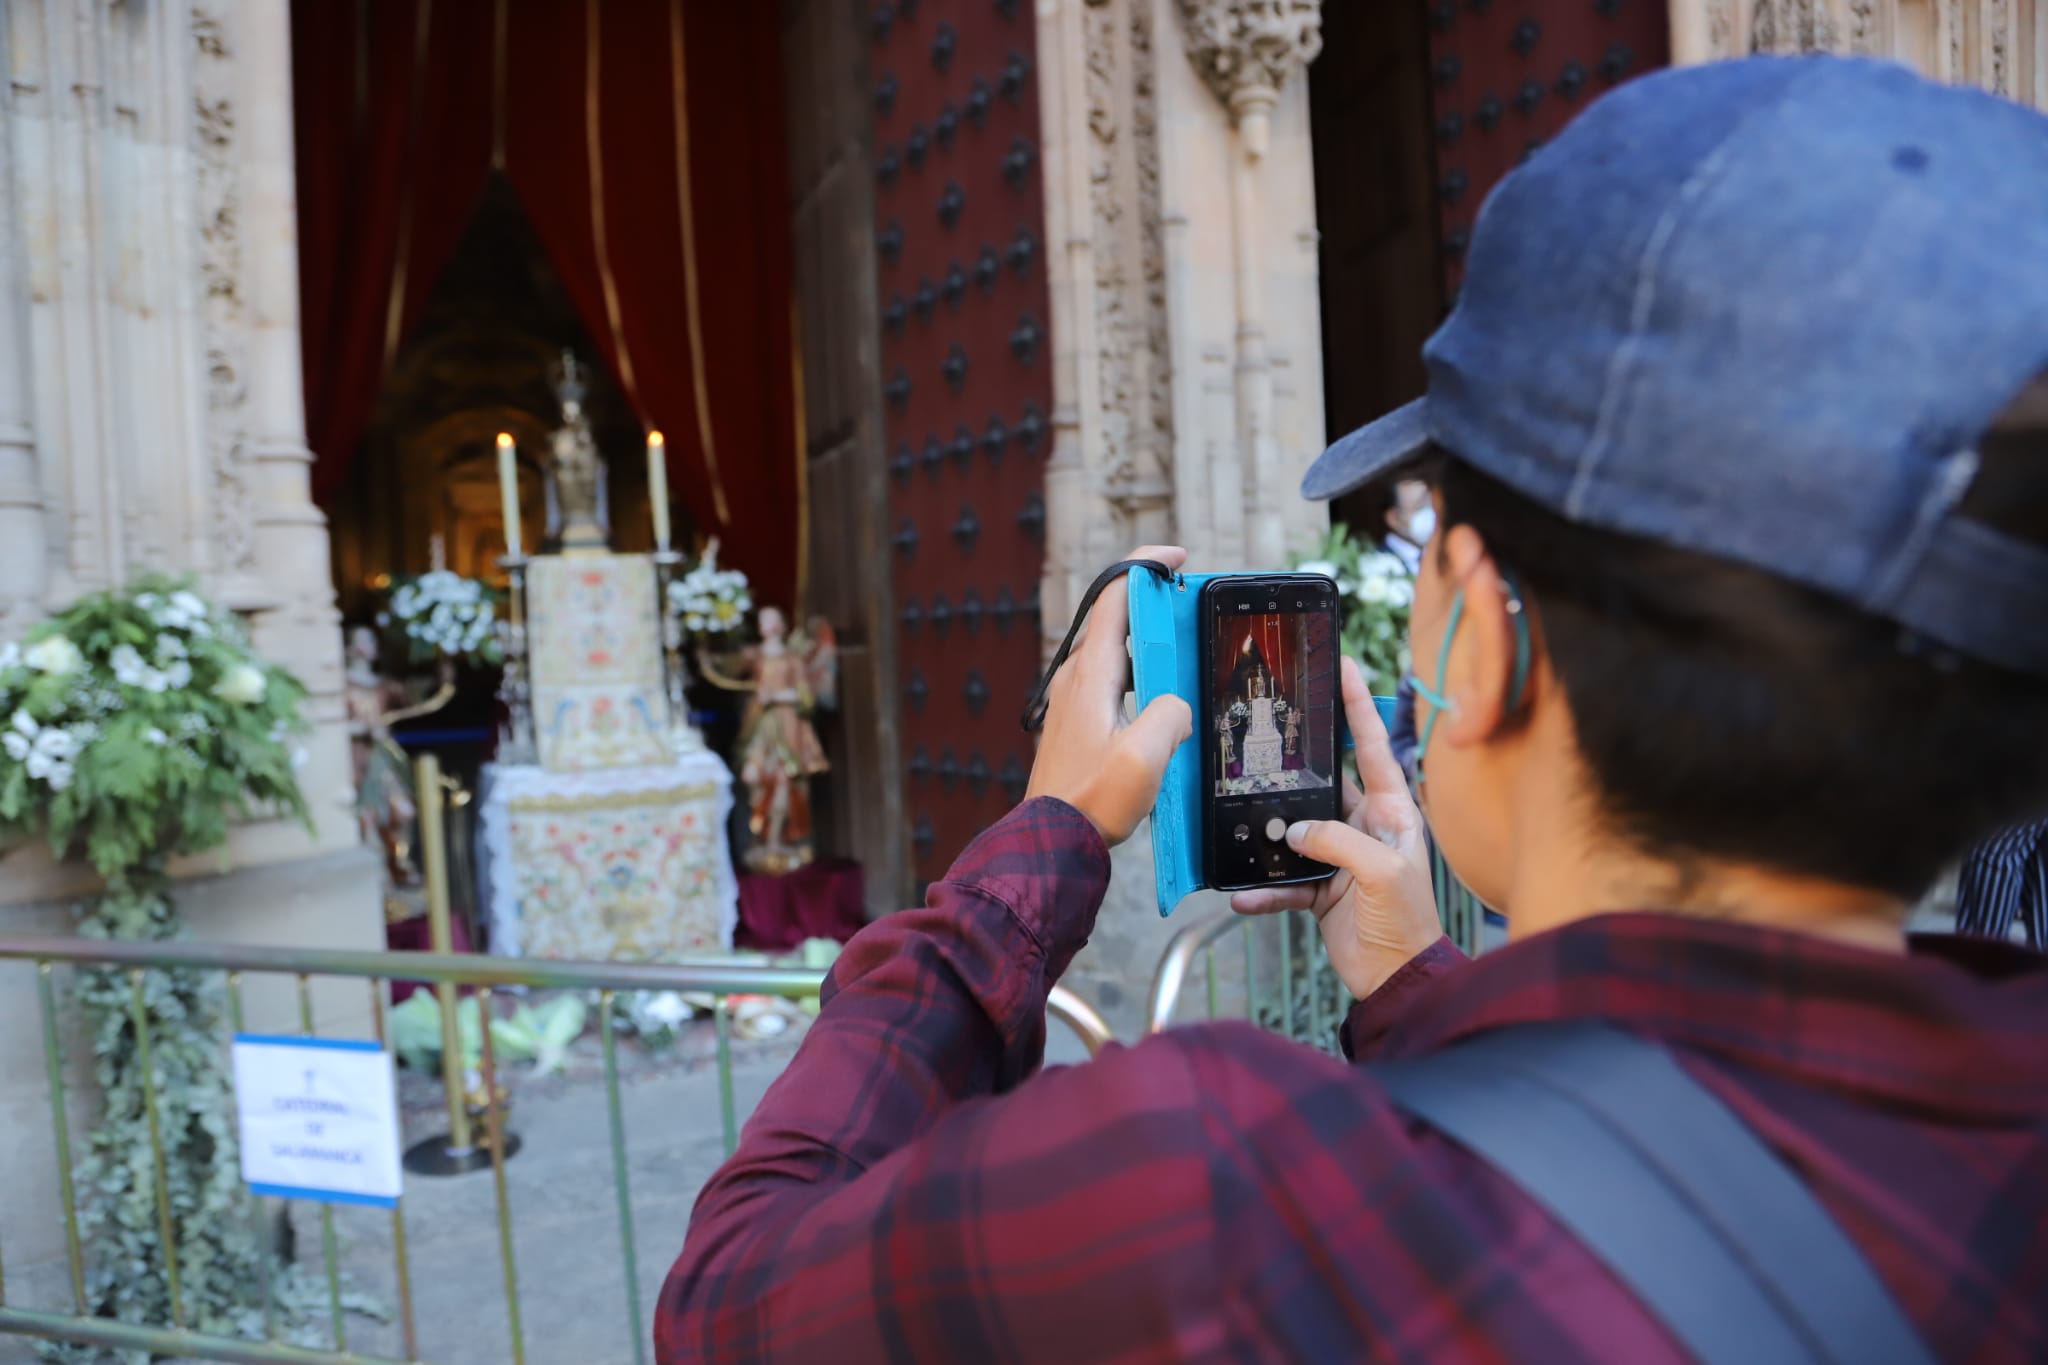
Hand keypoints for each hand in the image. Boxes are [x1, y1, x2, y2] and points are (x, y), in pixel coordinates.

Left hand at [1026, 546, 1193, 845]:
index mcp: (1091, 673)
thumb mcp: (1144, 758)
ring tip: (1187, 662)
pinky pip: (1115, 680)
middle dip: (1158, 609)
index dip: (1145, 566)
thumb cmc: (1091, 801)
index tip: (1177, 560)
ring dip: (1153, 648)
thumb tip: (1176, 708)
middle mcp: (1077, 677)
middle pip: (1118, 619)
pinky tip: (1165, 702)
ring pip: (1118, 652)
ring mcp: (1074, 698)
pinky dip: (1143, 676)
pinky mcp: (1079, 720)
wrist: (1053, 839)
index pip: (1114, 595)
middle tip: (1194, 617)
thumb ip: (1170, 717)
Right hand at [1230, 657, 1440, 998]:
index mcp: (1393, 812)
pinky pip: (1283, 881)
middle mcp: (1366, 827)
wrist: (1398, 981)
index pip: (1371, 746)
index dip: (1357, 705)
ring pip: (1295, 832)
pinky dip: (1263, 890)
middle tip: (1264, 739)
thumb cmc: (1407, 924)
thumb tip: (1295, 831)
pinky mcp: (1320, 889)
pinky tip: (1243, 896)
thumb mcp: (1380, 873)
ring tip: (1243, 834)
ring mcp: (1341, 857)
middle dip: (1294, 770)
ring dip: (1269, 838)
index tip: (1341, 665)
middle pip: (1324, 784)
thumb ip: (1338, 841)